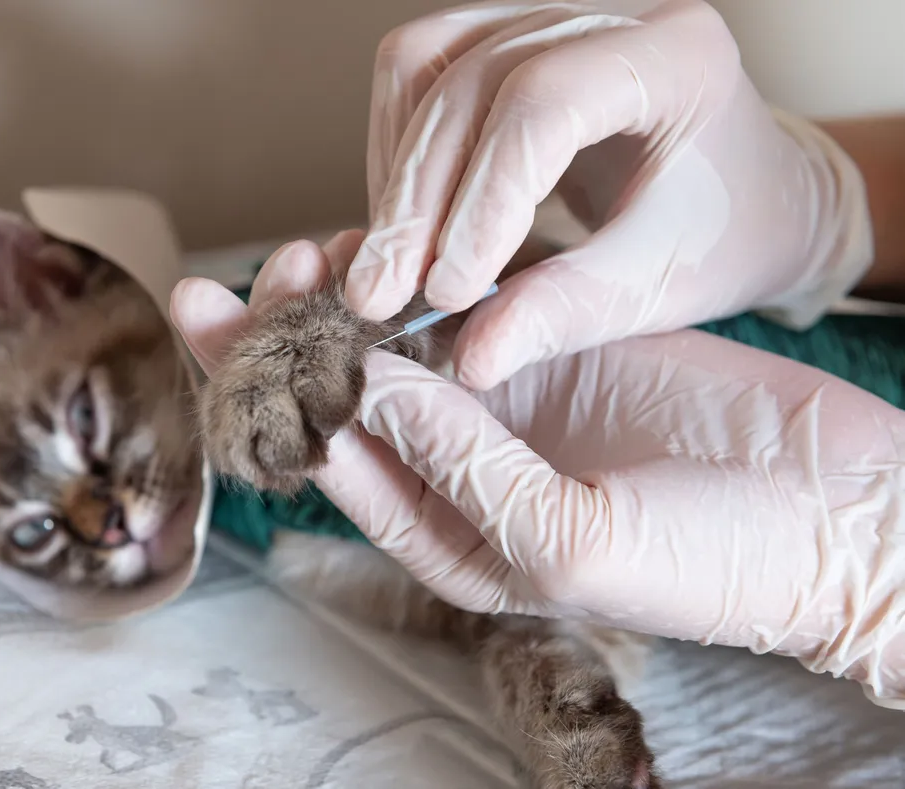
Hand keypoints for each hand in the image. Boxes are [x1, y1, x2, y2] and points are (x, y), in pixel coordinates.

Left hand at [172, 238, 903, 709]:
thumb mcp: (572, 540)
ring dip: (349, 295)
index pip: (329, 461)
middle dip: (285, 339)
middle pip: (345, 396)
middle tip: (248, 278)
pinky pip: (470, 299)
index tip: (217, 333)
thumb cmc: (715, 562)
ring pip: (398, 338)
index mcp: (449, 536)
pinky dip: (426, 270)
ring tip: (311, 248)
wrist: (839, 513)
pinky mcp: (555, 344)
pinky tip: (392, 239)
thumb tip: (364, 386)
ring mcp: (508, 399)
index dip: (263, 398)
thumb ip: (463, 466)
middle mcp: (463, 466)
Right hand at [349, 0, 873, 389]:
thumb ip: (569, 315)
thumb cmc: (726, 235)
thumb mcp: (664, 286)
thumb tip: (470, 357)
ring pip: (423, 65)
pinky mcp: (503, 44)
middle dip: (414, 202)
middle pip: (468, 85)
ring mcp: (545, 22)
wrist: (749, 195)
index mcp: (675, 58)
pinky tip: (405, 225)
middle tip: (380, 297)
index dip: (482, 199)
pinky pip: (416, 74)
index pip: (545, 104)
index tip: (450, 293)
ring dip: (394, 173)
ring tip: (392, 266)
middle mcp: (602, 20)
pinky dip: (395, 153)